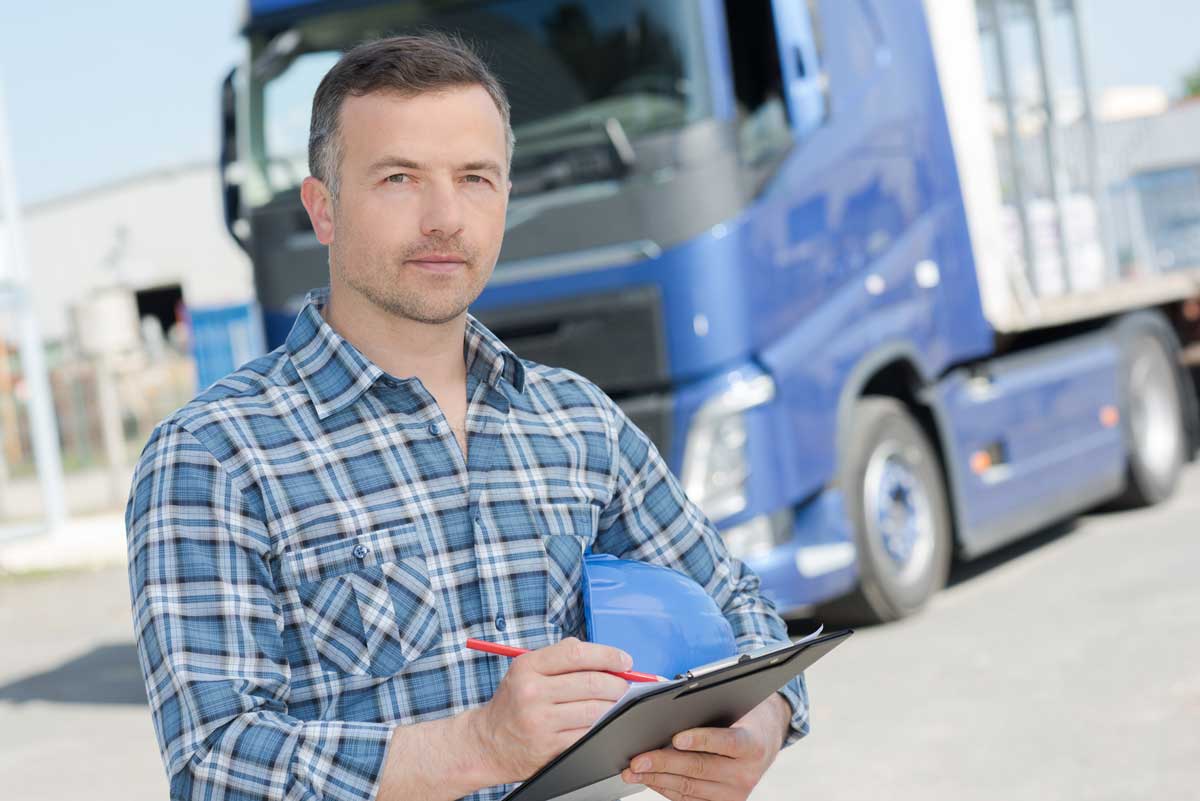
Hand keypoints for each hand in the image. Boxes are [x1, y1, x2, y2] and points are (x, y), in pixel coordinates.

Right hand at [468, 637, 632, 783]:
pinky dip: (601, 726)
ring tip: (617, 703)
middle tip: (626, 685)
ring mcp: (540, 721)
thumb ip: (561, 658)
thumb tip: (605, 657)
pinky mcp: (549, 747)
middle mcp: (532, 692)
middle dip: (618, 683)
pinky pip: (587, 733)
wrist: (486, 743)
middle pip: (591, 682)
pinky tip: (603, 722)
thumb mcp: (526, 671)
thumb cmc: (513, 704)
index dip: (607, 655)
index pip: (576, 653)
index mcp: (527, 667)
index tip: (624, 661)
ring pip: (594, 710)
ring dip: (614, 706)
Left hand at [621, 693, 791, 800]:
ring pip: (690, 788)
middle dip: (664, 763)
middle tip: (638, 760)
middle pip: (700, 768)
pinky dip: (666, 788)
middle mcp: (746, 773)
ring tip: (634, 771)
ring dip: (658, 779)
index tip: (677, 737)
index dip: (701, 740)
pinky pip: (689, 799)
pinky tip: (650, 779)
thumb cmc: (742, 719)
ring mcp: (735, 793)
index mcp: (753, 744)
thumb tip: (668, 712)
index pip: (727, 742)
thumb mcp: (734, 707)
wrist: (764, 741)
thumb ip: (708, 710)